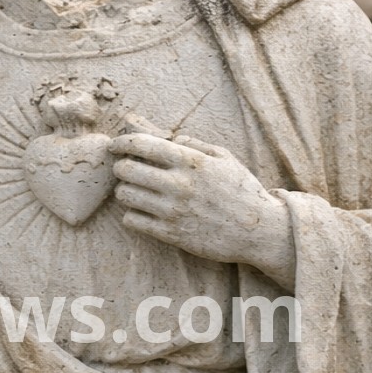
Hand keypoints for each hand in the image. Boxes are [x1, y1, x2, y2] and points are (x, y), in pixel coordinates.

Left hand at [109, 132, 296, 288]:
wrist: (257, 230)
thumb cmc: (241, 191)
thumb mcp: (225, 158)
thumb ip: (195, 144)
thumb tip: (169, 138)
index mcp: (191, 161)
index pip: (141, 144)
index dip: (120, 143)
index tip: (114, 146)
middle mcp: (179, 184)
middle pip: (125, 170)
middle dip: (121, 167)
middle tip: (126, 170)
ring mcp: (173, 211)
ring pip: (125, 195)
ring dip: (125, 191)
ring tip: (136, 191)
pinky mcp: (171, 234)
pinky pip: (132, 221)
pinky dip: (131, 215)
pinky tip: (141, 212)